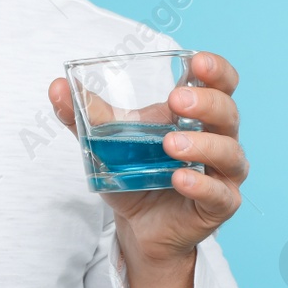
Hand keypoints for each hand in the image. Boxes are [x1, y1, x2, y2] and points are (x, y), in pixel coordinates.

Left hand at [47, 51, 248, 269]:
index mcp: (196, 115)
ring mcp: (222, 174)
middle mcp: (218, 139)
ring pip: (230, 153)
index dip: (216, 70)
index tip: (198, 62)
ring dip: (203, 145)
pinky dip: (201, 185)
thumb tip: (57, 86)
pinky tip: (180, 179)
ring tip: (170, 145)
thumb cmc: (133, 173)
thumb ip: (85, 115)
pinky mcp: (219, 205)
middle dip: (207, 103)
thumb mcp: (106, 142)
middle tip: (176, 100)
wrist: (138, 224)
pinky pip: (220, 194)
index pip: (220, 84)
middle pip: (228, 113)